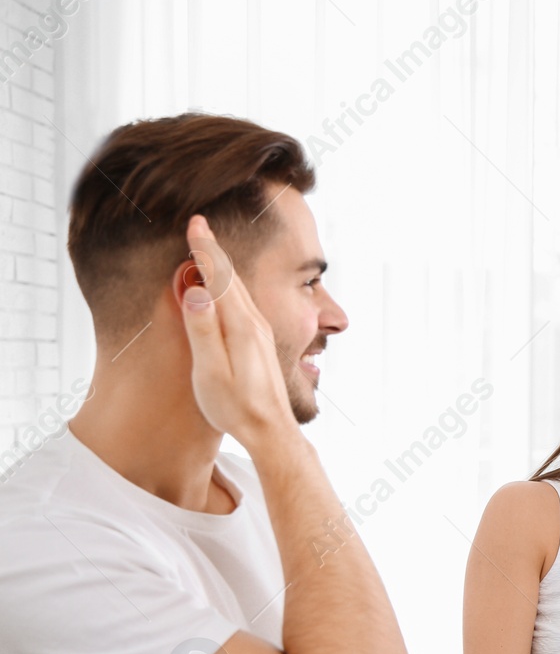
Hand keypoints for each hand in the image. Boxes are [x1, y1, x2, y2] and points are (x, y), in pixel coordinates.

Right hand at [180, 215, 296, 449]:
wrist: (271, 432)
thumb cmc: (236, 407)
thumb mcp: (210, 372)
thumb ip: (203, 331)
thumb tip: (197, 290)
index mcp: (240, 327)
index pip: (219, 278)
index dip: (205, 249)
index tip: (194, 222)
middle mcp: (256, 325)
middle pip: (232, 278)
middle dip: (213, 249)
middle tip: (198, 224)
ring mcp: (262, 333)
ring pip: (240, 289)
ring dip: (223, 266)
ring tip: (208, 247)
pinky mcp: (262, 343)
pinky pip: (245, 302)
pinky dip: (232, 285)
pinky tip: (226, 288)